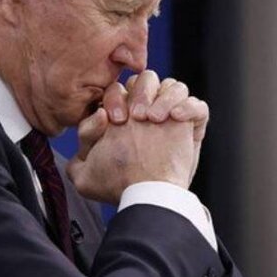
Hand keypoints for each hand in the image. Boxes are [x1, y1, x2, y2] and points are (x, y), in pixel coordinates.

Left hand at [67, 71, 208, 202]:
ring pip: (173, 85)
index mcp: (123, 117)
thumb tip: (98, 120)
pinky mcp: (191, 127)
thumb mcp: (86, 175)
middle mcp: (147, 113)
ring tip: (155, 119)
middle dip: (140, 93)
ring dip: (164, 97)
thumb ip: (78, 152)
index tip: (111, 121)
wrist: (148, 198)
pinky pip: (198, 105)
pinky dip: (189, 107)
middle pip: (145, 79)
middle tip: (136, 117)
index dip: (112, 99)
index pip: (117, 89)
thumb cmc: (117, 186)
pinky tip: (176, 119)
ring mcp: (171, 118)